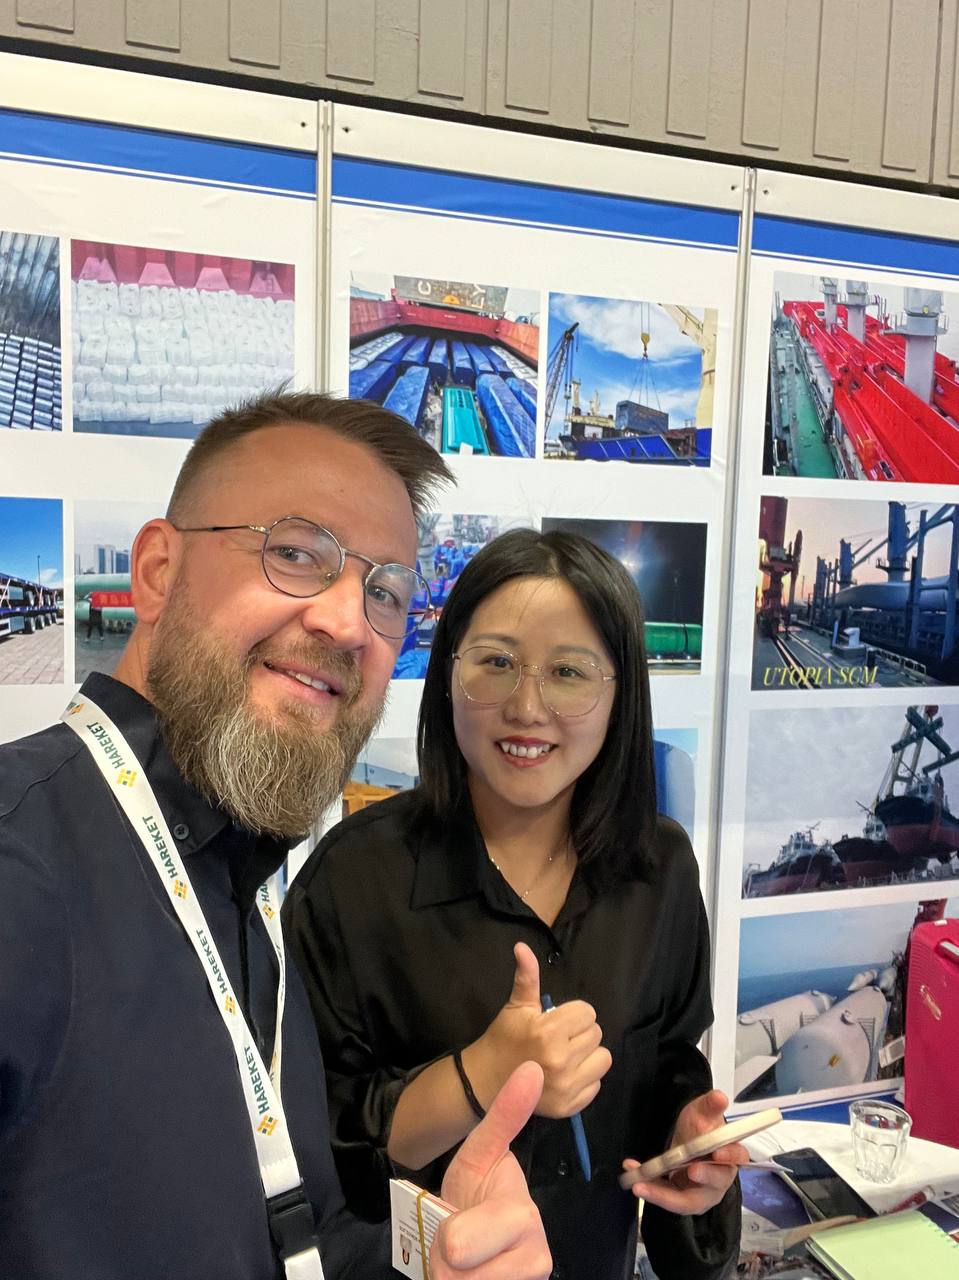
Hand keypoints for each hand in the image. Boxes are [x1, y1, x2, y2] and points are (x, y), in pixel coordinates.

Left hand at [432, 1061, 551, 1278]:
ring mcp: (527, 1279)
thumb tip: (533, 1068)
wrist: (476, 1252)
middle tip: (454, 1239)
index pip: (488, 1228)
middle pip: (455, 1254)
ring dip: (446, 1275)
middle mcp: (536, 1257)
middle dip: (442, 1249)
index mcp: (523, 1215)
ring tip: (462, 1262)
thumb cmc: (476, 1199)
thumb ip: (503, 1117)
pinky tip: (471, 1278)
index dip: (461, 1237)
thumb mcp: (480, 1154)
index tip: (454, 1243)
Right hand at [465, 942, 610, 1118]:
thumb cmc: (505, 1038)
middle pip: (596, 1034)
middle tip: (560, 1038)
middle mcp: (561, 1060)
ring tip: (567, 1055)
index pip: (587, 1012)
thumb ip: (527, 976)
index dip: (573, 1014)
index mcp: (548, 1031)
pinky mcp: (569, 1107)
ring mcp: (566, 1086)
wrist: (487, 1081)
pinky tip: (566, 1075)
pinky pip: (597, 1084)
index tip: (557, 1021)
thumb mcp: (516, 1006)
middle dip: (580, 1032)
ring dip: (588, 1055)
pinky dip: (585, 1079)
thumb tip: (522, 946)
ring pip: (603, 1059)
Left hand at [622, 1090, 747, 1215]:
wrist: (687, 1142)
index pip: (737, 1156)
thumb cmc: (700, 1129)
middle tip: (689, 1169)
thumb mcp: (702, 1112)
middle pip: (714, 1183)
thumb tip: (719, 1097)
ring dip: (662, 1195)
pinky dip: (651, 1190)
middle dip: (703, 1177)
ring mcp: (701, 1193)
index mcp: (730, 1155)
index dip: (730, 1155)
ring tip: (640, 1185)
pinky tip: (634, 1176)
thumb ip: (710, 1105)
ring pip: (686, 1200)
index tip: (718, 1152)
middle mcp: (719, 1179)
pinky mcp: (682, 1200)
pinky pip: (667, 1198)